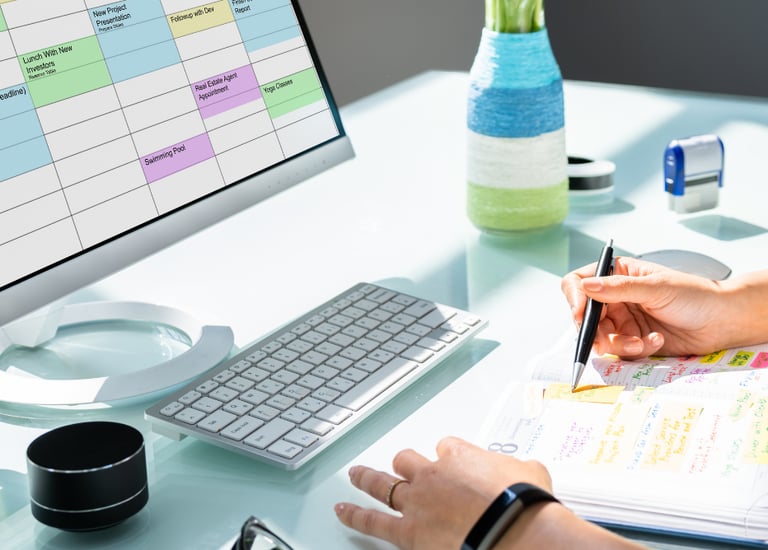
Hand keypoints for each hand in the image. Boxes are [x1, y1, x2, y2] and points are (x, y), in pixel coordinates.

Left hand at [334, 436, 551, 549]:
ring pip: (384, 484)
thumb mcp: (531, 474)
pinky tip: (342, 511)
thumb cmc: (523, 503)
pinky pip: (374, 520)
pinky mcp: (409, 531)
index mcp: (461, 455)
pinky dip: (355, 515)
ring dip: (367, 479)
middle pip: (408, 459)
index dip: (448, 455)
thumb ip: (520, 469)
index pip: (446, 447)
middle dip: (405, 462)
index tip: (451, 462)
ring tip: (356, 475)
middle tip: (402, 464)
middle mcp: (433, 474)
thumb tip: (528, 472)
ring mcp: (417, 501)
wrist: (513, 531)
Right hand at [561, 256, 728, 357]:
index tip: (580, 314)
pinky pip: (619, 350)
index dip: (575, 298)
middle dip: (594, 330)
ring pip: (599, 337)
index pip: (579, 283)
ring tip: (640, 342)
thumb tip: (586, 286)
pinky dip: (634, 349)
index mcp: (617, 274)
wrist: (722, 321)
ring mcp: (623, 319)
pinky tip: (655, 341)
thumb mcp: (655, 287)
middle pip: (584, 315)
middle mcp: (615, 297)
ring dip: (617, 343)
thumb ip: (618, 288)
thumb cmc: (694, 295)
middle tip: (606, 340)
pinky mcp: (632, 339)